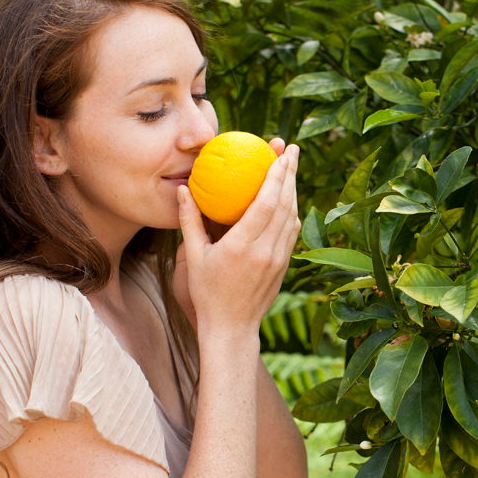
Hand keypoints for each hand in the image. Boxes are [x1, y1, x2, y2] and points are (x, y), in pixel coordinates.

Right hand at [175, 142, 299, 337]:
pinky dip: (291, 211)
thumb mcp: (194, 257)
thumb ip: (190, 221)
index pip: (266, 203)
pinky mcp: (284, 265)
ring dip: (293, 190)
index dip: (276, 175)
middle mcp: (266, 250)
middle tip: (292, 149)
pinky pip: (292, 232)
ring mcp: (278, 259)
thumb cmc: (208, 293)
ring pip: (292, 216)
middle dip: (290, 173)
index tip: (281, 153)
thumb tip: (184, 189)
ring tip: (291, 167)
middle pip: (285, 204)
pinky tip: (288, 199)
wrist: (231, 328)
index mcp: (242, 246)